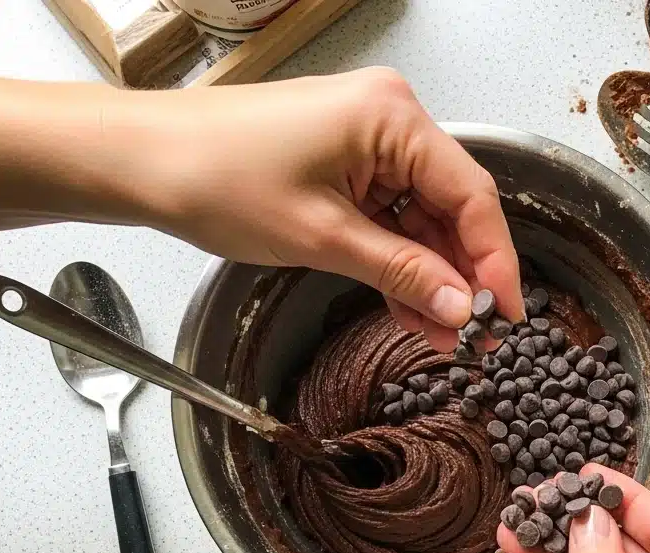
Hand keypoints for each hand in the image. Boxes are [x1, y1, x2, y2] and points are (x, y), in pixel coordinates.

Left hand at [128, 68, 522, 351]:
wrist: (145, 161)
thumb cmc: (218, 178)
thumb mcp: (324, 238)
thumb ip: (402, 272)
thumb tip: (460, 306)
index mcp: (392, 118)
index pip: (471, 196)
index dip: (495, 262)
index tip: (505, 316)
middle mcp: (390, 120)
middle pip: (451, 208)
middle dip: (460, 278)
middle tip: (473, 338)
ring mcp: (367, 142)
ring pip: (421, 220)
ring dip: (429, 279)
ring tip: (440, 337)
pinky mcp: (346, 164)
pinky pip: (390, 219)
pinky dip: (398, 264)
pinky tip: (411, 310)